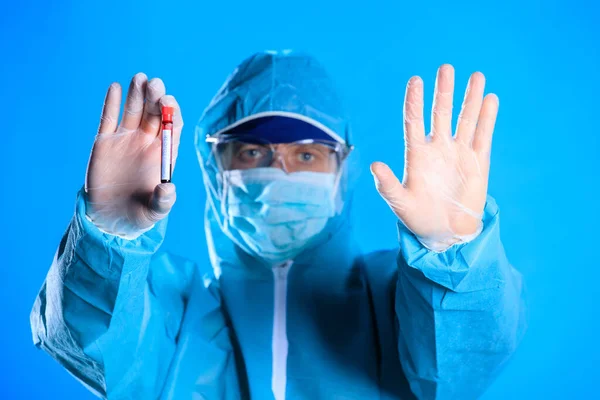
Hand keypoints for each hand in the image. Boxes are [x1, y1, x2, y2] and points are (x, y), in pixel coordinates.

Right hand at [85, 73, 183, 237]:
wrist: (111, 219)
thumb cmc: (140, 215)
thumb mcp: (155, 212)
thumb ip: (163, 201)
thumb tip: (168, 189)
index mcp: (164, 155)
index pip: (172, 127)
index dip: (172, 113)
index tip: (169, 102)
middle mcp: (147, 143)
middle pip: (154, 114)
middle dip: (156, 98)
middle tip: (155, 83)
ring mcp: (126, 140)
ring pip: (134, 112)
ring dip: (137, 94)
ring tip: (139, 78)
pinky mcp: (105, 142)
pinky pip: (108, 119)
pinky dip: (111, 103)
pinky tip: (115, 87)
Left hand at [371, 65, 497, 250]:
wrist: (446, 233)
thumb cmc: (418, 218)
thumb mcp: (400, 204)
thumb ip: (387, 185)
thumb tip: (374, 166)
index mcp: (417, 154)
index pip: (414, 121)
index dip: (415, 101)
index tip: (415, 80)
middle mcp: (438, 148)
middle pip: (441, 113)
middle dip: (444, 91)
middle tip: (446, 68)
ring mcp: (458, 153)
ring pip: (465, 120)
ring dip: (470, 98)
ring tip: (476, 75)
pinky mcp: (477, 162)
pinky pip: (483, 136)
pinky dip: (487, 118)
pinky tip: (489, 99)